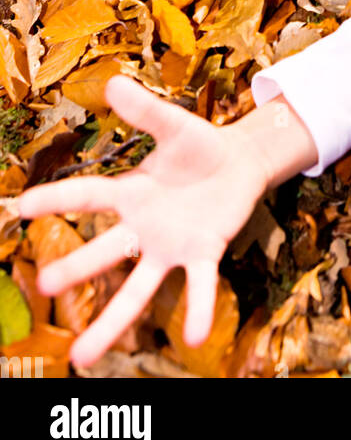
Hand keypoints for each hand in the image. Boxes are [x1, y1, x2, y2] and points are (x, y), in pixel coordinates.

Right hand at [14, 75, 309, 367]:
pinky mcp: (204, 252)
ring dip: (112, 322)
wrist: (240, 164)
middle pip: (106, 251)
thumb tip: (113, 82)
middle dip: (77, 268)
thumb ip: (146, 111)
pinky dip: (196, 308)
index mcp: (131, 192)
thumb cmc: (198, 146)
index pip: (88, 195)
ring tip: (82, 357)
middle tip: (45, 285)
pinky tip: (191, 336)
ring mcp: (172, 246)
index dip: (57, 198)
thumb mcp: (174, 124)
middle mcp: (143, 227)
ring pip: (137, 289)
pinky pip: (198, 285)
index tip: (21, 205)